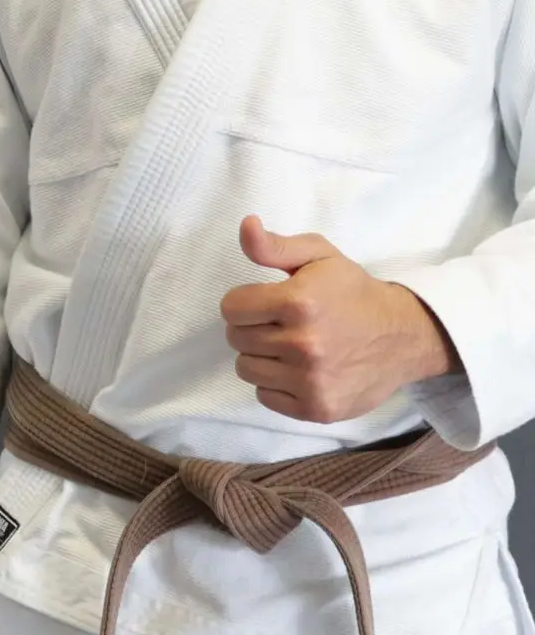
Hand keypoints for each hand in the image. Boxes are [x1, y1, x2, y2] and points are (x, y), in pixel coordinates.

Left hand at [220, 217, 455, 423]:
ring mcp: (311, 381)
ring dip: (261, 356)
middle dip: (253, 328)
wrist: (403, 336)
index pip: (230, 308)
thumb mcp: (318, 256)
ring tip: (291, 346)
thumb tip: (246, 225)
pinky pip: (264, 396)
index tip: (266, 302)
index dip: (245, 302)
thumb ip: (274, 246)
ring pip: (246, 368)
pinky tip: (300, 370)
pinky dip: (275, 384)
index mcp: (299, 302)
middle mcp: (304, 344)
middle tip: (283, 324)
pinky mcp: (317, 408)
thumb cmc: (353, 292)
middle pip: (236, 338)